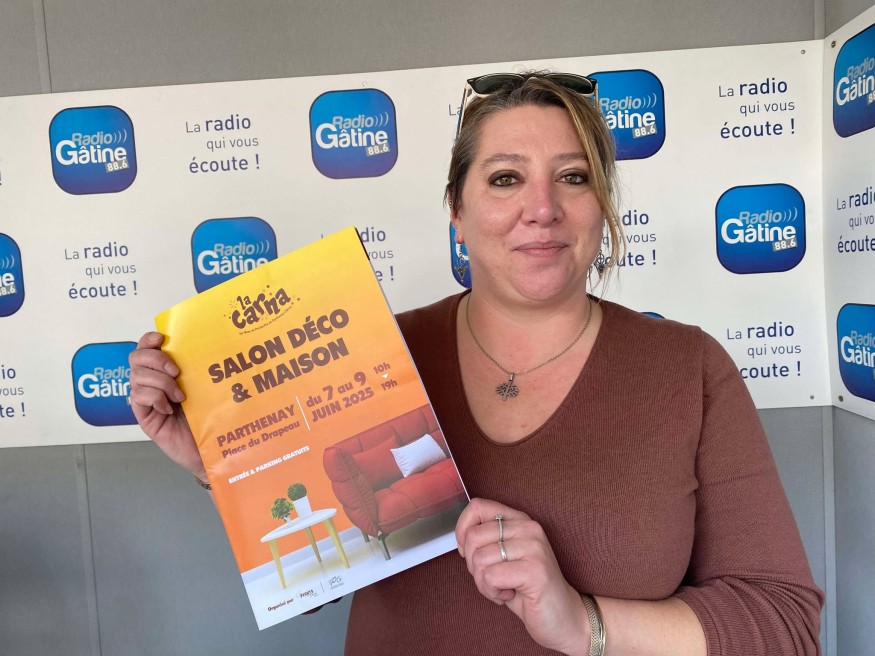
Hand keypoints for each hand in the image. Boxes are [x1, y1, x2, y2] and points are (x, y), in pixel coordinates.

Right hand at [129, 332, 205, 481]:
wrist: (210, 449)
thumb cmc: (210, 417)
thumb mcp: (205, 386)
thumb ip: (196, 367)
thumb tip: (199, 344)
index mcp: (165, 371)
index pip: (147, 347)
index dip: (149, 339)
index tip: (162, 338)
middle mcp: (152, 383)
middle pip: (137, 358)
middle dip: (156, 359)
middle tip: (176, 372)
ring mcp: (146, 400)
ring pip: (137, 376)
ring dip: (160, 382)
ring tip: (179, 396)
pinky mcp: (144, 416)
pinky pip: (138, 397)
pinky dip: (155, 398)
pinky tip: (168, 408)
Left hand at [455, 498, 588, 655]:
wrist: (564, 618)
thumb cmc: (528, 590)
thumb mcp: (504, 559)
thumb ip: (486, 542)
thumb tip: (461, 539)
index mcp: (520, 520)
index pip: (478, 506)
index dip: (462, 530)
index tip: (467, 552)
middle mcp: (528, 528)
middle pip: (473, 537)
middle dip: (473, 566)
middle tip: (492, 579)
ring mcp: (533, 547)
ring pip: (479, 559)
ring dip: (483, 584)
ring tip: (503, 589)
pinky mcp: (535, 570)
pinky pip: (490, 577)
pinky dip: (492, 593)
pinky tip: (510, 595)